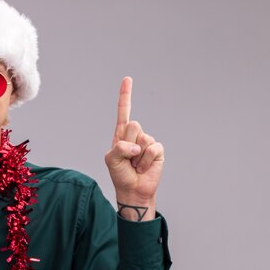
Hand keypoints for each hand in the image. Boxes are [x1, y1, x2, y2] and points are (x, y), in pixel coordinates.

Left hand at [104, 77, 163, 219]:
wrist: (133, 189)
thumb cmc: (120, 174)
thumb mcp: (111, 160)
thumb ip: (119, 148)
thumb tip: (137, 146)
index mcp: (121, 134)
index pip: (124, 111)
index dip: (125, 95)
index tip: (127, 79)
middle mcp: (135, 135)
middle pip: (133, 125)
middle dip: (127, 143)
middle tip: (127, 157)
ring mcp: (147, 141)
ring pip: (142, 139)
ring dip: (135, 156)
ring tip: (134, 164)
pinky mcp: (157, 150)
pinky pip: (152, 149)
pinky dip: (145, 161)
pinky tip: (143, 167)